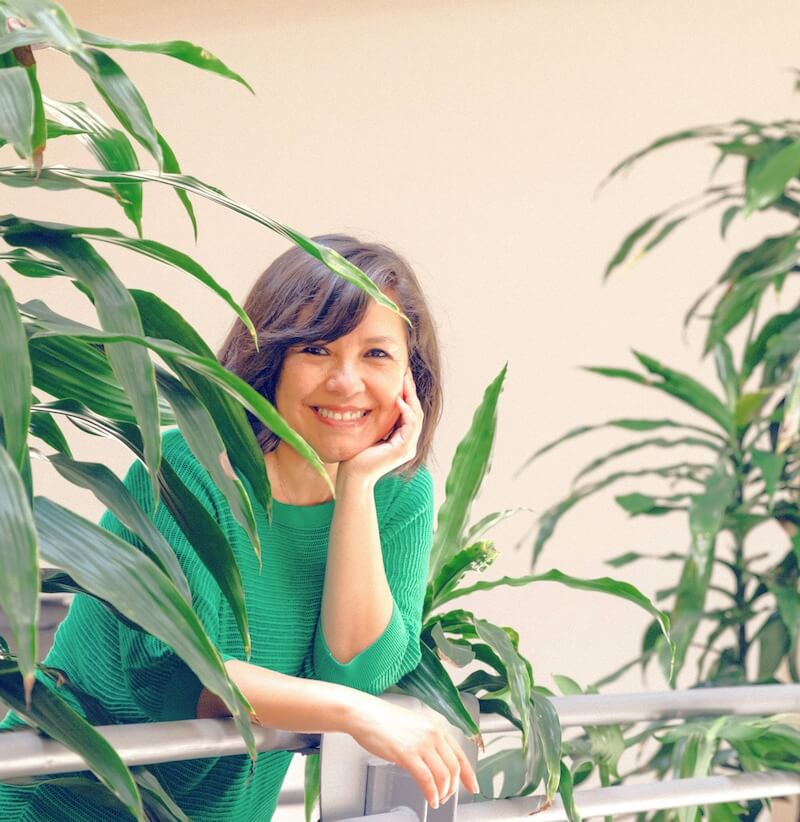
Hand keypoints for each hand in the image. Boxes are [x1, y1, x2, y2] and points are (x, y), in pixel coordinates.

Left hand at [337, 368, 423, 485]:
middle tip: (406, 371)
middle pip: (416, 410)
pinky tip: (398, 401)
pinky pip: (410, 426)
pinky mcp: (402, 450)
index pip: (409, 411)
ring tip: (404, 380)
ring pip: (417, 416)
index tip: (401, 375)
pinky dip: (406, 412)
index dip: (406, 393)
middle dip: (411, 390)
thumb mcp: (369, 432)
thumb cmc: (355, 456)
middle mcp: (408, 443)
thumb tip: (372, 400)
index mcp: (401, 438)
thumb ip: (377, 420)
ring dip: (411, 397)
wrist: (352, 476)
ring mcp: (407, 447)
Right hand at [345, 694, 478, 807]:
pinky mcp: (407, 754)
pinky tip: (430, 799)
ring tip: (437, 800)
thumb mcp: (414, 726)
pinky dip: (431, 793)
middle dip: (452, 787)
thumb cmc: (383, 720)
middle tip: (446, 796)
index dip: (468, 774)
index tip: (472, 786)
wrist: (365, 714)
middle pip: (453, 767)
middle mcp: (432, 734)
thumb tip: (435, 762)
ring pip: (443, 775)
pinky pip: (426, 779)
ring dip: (442, 793)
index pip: (459, 754)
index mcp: (436, 727)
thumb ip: (427, 741)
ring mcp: (421, 743)